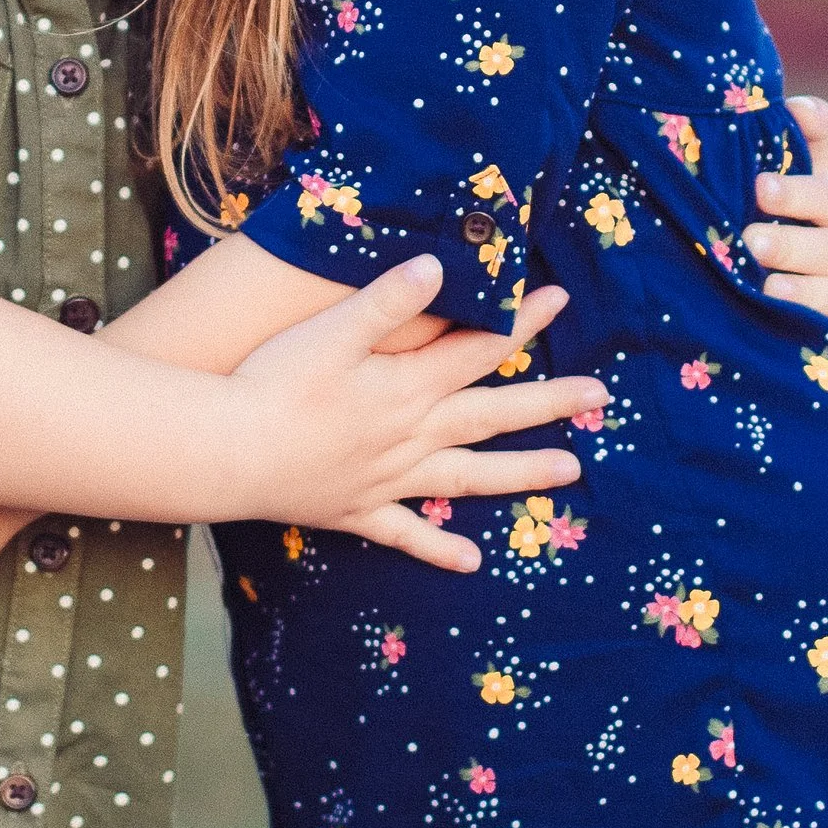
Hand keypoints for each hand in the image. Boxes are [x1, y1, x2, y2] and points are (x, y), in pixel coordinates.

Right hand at [225, 266, 602, 562]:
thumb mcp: (331, 330)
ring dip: (520, 473)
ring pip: (469, 476)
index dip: (519, 322)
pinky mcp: (356, 511)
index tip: (560, 299)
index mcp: (407, 387)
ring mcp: (388, 479)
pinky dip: (439, 548)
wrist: (228, 453)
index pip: (477, 348)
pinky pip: (408, 533)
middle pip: (492, 415)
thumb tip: (439, 264)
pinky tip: (470, 563)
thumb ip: (387, 300)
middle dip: (548, 403)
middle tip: (600, 398)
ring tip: (570, 473)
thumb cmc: (273, 384)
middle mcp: (411, 436)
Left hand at [744, 97, 827, 364]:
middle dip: (795, 247)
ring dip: (812, 296)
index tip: (759, 187)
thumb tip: (797, 105)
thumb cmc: (807, 235)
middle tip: (752, 243)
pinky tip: (815, 339)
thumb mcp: (809, 191)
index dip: (800, 191)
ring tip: (768, 293)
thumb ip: (808, 147)